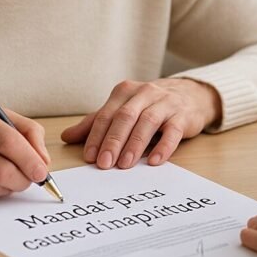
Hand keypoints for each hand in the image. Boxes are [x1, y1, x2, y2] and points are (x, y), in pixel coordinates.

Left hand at [60, 78, 220, 168]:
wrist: (190, 95)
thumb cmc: (150, 105)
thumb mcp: (122, 109)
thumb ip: (96, 123)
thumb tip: (66, 137)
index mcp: (125, 91)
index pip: (107, 114)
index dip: (97, 136)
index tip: (90, 157)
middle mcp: (144, 93)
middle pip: (125, 117)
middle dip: (113, 141)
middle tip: (104, 163)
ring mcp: (165, 103)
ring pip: (147, 122)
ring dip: (135, 145)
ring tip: (125, 165)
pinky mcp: (183, 115)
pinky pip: (172, 131)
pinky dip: (163, 146)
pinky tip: (155, 161)